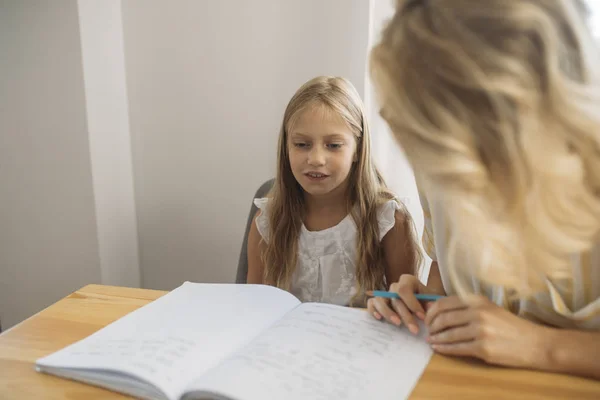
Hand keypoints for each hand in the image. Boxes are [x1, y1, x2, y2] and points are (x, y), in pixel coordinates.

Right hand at [367, 274, 435, 333]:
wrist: (419, 304)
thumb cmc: (425, 301)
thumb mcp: (430, 300)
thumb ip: (430, 303)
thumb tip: (430, 308)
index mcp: (408, 281)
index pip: (404, 289)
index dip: (412, 303)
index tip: (422, 317)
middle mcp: (394, 286)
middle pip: (395, 298)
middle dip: (405, 315)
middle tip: (414, 329)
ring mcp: (384, 294)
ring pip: (380, 301)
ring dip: (388, 313)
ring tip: (398, 324)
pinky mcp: (376, 302)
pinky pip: (371, 304)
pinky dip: (373, 310)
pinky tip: (379, 319)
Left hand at [425, 295, 550, 367]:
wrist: (535, 343)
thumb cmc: (510, 326)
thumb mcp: (489, 309)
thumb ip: (466, 307)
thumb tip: (437, 308)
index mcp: (478, 301)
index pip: (444, 303)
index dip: (431, 311)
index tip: (427, 318)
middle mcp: (478, 313)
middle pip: (443, 318)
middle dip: (432, 326)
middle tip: (428, 330)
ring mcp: (480, 331)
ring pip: (449, 334)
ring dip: (436, 338)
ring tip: (431, 340)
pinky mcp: (483, 348)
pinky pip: (457, 348)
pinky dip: (444, 349)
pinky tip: (438, 349)